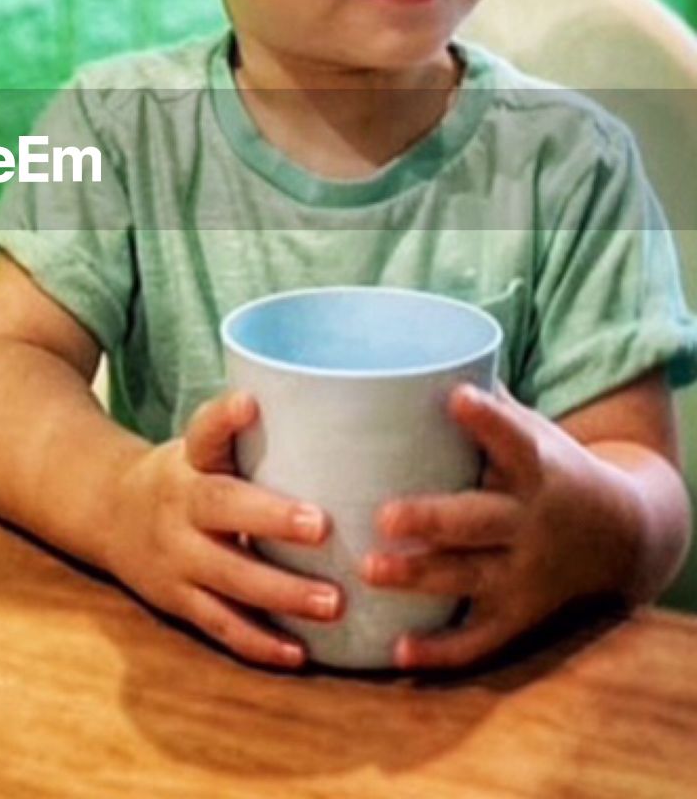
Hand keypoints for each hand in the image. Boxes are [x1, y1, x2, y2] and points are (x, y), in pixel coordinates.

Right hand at [106, 389, 343, 667]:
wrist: (106, 512)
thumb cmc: (183, 476)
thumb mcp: (198, 448)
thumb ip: (245, 443)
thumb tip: (333, 422)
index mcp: (189, 460)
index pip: (203, 432)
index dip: (224, 417)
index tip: (249, 403)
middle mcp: (179, 503)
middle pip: (219, 506)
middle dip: (271, 518)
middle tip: (323, 526)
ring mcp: (176, 556)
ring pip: (227, 576)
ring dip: (281, 593)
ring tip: (334, 602)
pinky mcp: (177, 599)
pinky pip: (220, 624)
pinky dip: (258, 643)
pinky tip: (299, 653)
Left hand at [362, 382, 628, 670]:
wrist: (627, 534)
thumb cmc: (552, 466)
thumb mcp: (532, 428)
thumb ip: (481, 396)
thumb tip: (409, 345)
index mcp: (536, 468)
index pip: (513, 438)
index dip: (488, 420)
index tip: (459, 399)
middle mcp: (531, 522)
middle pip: (479, 520)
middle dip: (432, 519)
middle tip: (383, 514)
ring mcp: (526, 572)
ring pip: (469, 577)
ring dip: (419, 576)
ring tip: (369, 571)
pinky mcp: (519, 613)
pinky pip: (480, 639)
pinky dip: (441, 650)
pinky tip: (397, 651)